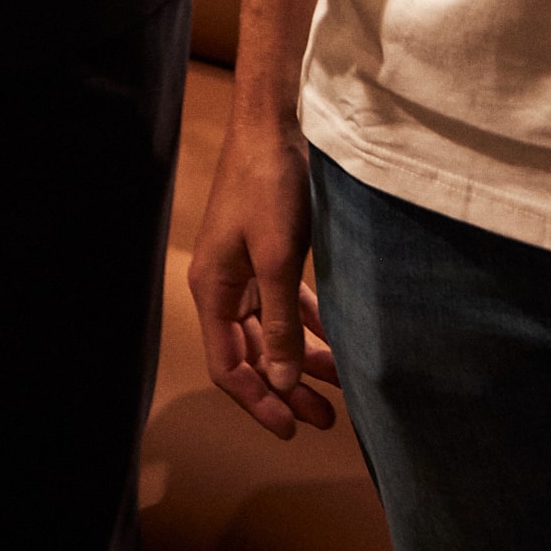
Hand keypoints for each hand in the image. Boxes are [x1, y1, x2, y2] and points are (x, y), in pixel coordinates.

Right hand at [188, 122, 339, 440]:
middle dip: (286, 388)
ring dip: (301, 360)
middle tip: (325, 420)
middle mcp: (223, 286)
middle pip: (252, 354)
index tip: (292, 428)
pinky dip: (307, 324)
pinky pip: (284, 303)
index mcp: (213, 290)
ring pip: (271, 331)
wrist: (273, 122)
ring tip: (338, 390)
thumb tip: (282, 383)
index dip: (258, 401)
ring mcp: (244, 269)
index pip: (228, 366)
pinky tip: (335, 341)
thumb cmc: (269, 184)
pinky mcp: (266, 252)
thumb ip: (282, 323)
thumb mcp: (278, 257)